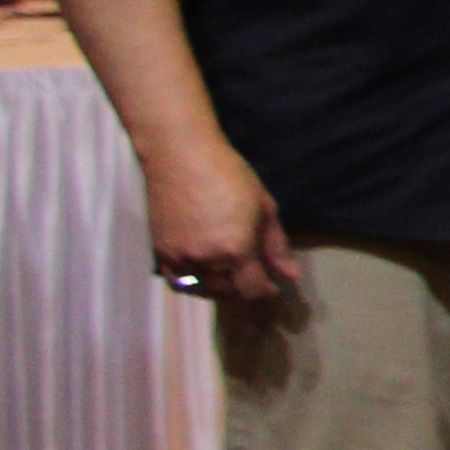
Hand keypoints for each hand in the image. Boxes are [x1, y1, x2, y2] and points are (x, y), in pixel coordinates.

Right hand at [140, 136, 297, 301]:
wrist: (179, 157)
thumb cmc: (229, 175)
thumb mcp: (264, 207)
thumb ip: (276, 246)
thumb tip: (290, 275)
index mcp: (235, 250)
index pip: (252, 289)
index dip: (265, 291)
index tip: (273, 286)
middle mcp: (205, 261)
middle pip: (228, 292)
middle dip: (244, 290)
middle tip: (253, 278)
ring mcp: (179, 259)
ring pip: (202, 290)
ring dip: (220, 289)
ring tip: (231, 277)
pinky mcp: (159, 253)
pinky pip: (177, 283)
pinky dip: (193, 285)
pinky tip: (204, 275)